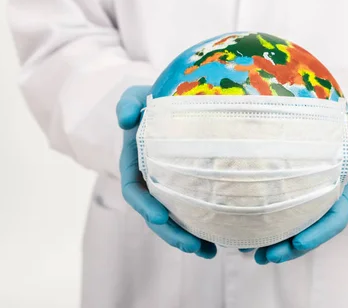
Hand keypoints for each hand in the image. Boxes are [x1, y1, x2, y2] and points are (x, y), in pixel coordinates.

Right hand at [117, 86, 216, 258]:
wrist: (171, 99)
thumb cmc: (151, 99)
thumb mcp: (136, 96)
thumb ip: (127, 103)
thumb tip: (124, 119)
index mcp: (134, 163)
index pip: (134, 191)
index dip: (145, 206)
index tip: (159, 217)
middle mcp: (151, 179)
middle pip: (156, 214)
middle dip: (171, 234)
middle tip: (193, 247)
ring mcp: (170, 185)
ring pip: (176, 218)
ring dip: (189, 238)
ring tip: (209, 252)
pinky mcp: (190, 185)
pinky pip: (195, 209)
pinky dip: (207, 224)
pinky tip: (224, 237)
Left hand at [250, 111, 347, 263]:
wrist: (328, 125)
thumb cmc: (343, 126)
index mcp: (345, 190)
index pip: (335, 219)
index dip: (318, 234)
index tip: (298, 243)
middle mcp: (327, 201)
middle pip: (311, 232)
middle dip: (291, 249)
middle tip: (267, 257)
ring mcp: (309, 202)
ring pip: (293, 230)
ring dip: (275, 245)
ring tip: (252, 254)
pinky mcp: (291, 196)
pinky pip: (280, 217)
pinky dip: (265, 229)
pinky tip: (245, 238)